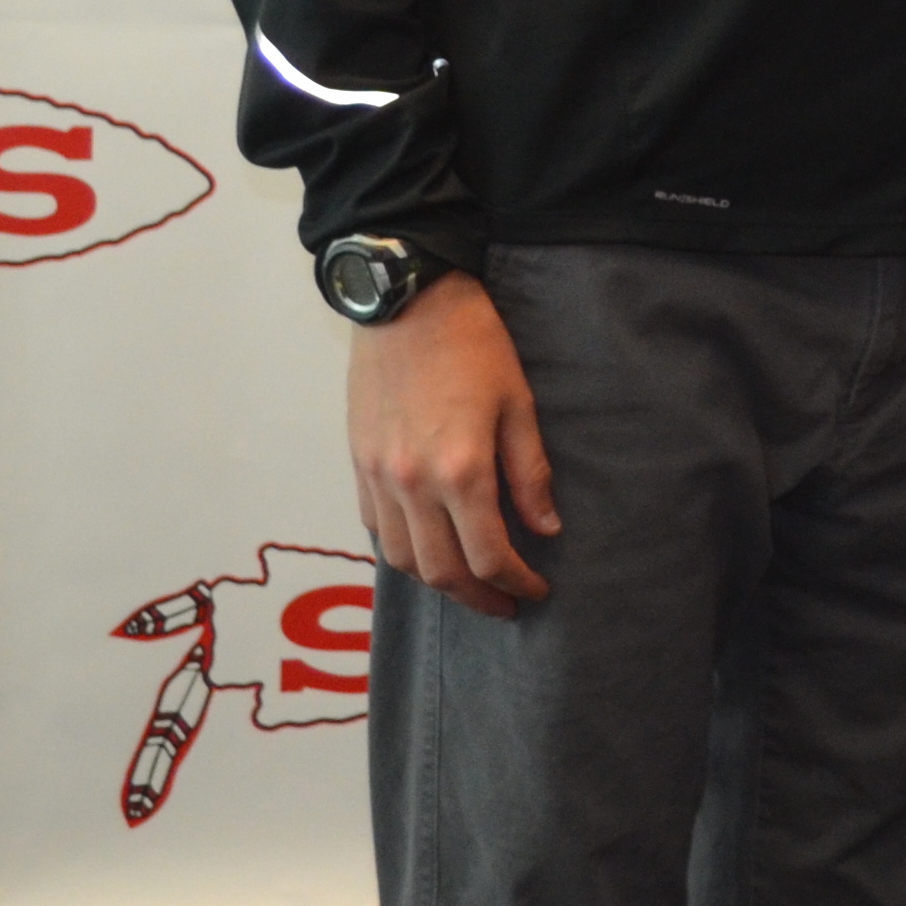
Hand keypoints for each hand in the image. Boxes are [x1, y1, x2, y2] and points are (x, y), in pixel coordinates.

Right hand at [345, 271, 557, 619]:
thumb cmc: (474, 345)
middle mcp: (412, 484)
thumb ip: (530, 474)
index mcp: (461, 470)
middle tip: (507, 603)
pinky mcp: (359, 464)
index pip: (488, 555)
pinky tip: (430, 547)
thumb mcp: (519, 404)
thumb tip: (546, 529)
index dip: (516, 582)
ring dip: (438, 582)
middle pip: (441, 571)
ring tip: (471, 584)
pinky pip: (376, 529)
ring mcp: (379, 477)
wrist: (407, 302)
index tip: (537, 590)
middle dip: (478, 597)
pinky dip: (403, 551)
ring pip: (402, 560)